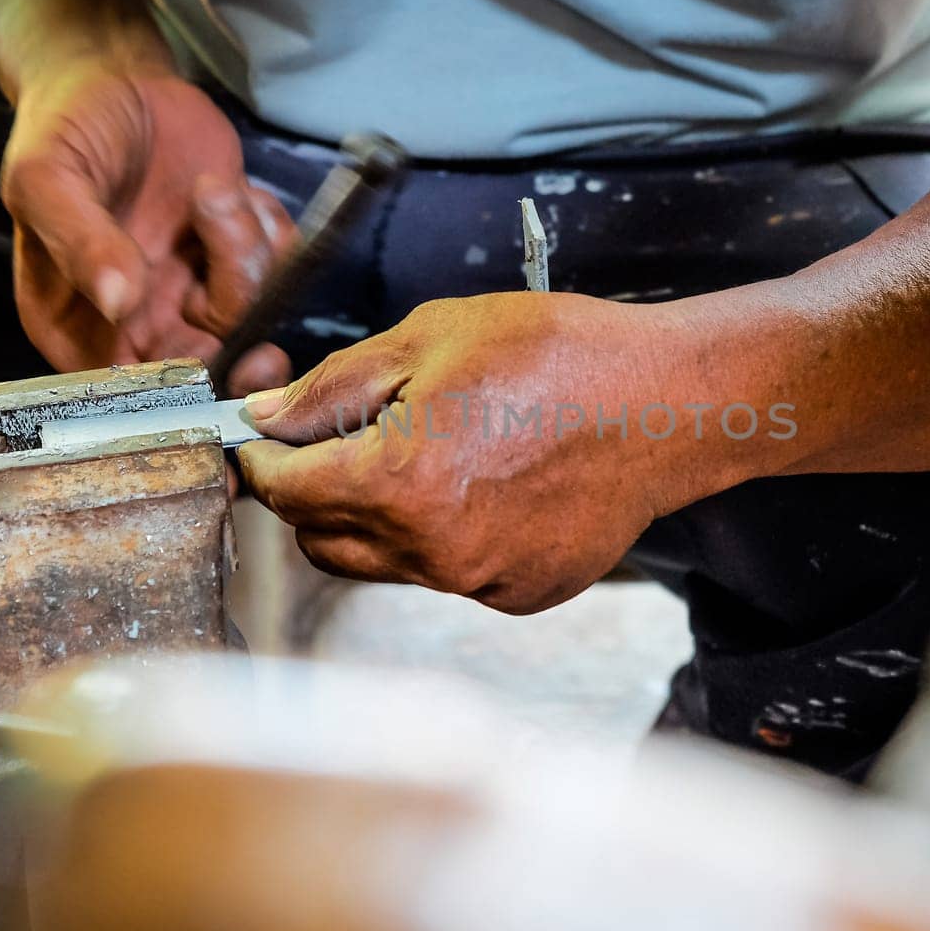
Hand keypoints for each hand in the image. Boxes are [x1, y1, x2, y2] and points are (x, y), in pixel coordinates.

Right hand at [2, 57, 296, 393]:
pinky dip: (270, 229)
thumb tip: (115, 300)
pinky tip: (237, 191)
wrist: (114, 78)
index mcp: (77, 323)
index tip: (211, 364)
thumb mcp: (47, 178)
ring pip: (250, 312)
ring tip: (213, 190)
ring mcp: (192, 291)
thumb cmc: (63, 130)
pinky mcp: (235, 257)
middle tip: (253, 314)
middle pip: (207, 368)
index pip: (129, 391)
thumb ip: (77, 240)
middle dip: (239, 341)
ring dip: (245, 251)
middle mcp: (139, 321)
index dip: (177, 392)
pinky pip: (279, 269)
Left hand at [236, 293, 749, 613]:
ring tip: (431, 454)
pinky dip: (444, 538)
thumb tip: (269, 419)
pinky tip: (485, 486)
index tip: (264, 442)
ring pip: (383, 563)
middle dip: (314, 491)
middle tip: (343, 440)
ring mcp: (479, 580)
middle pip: (321, 539)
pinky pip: (448, 574)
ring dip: (379, 517)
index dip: (262, 461)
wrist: (667, 402)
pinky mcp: (519, 593)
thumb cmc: (562, 356)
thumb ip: (335, 387)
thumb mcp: (431, 336)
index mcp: (398, 481)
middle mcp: (431, 549)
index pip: (283, 491)